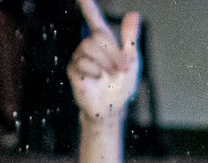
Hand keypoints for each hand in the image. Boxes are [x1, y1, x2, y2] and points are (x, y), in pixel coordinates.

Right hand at [69, 0, 141, 121]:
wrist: (112, 108)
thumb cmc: (121, 86)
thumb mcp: (131, 60)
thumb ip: (130, 37)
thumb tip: (134, 14)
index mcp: (104, 42)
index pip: (94, 19)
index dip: (88, 6)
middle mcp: (90, 46)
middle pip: (97, 36)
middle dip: (113, 53)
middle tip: (122, 68)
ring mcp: (80, 57)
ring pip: (88, 46)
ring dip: (105, 62)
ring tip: (109, 75)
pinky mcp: (73, 70)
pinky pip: (82, 61)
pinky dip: (95, 71)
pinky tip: (97, 79)